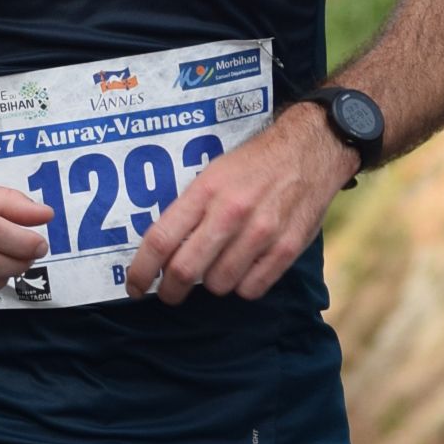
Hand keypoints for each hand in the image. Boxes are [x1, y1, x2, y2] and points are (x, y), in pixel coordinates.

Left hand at [122, 106, 354, 303]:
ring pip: (218, 284)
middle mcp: (231, 213)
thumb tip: (158, 252)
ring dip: (211, 283)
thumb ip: (188, 210)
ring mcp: (261, 233)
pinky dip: (242, 287)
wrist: (309, 150)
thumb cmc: (253, 166)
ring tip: (216, 268)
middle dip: (169, 291)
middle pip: (185, 271)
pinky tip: (244, 269)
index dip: (141, 271)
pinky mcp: (287, 248)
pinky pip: (252, 289)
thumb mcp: (212, 174)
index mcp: (205, 191)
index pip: (161, 240)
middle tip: (168, 293)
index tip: (134, 286)